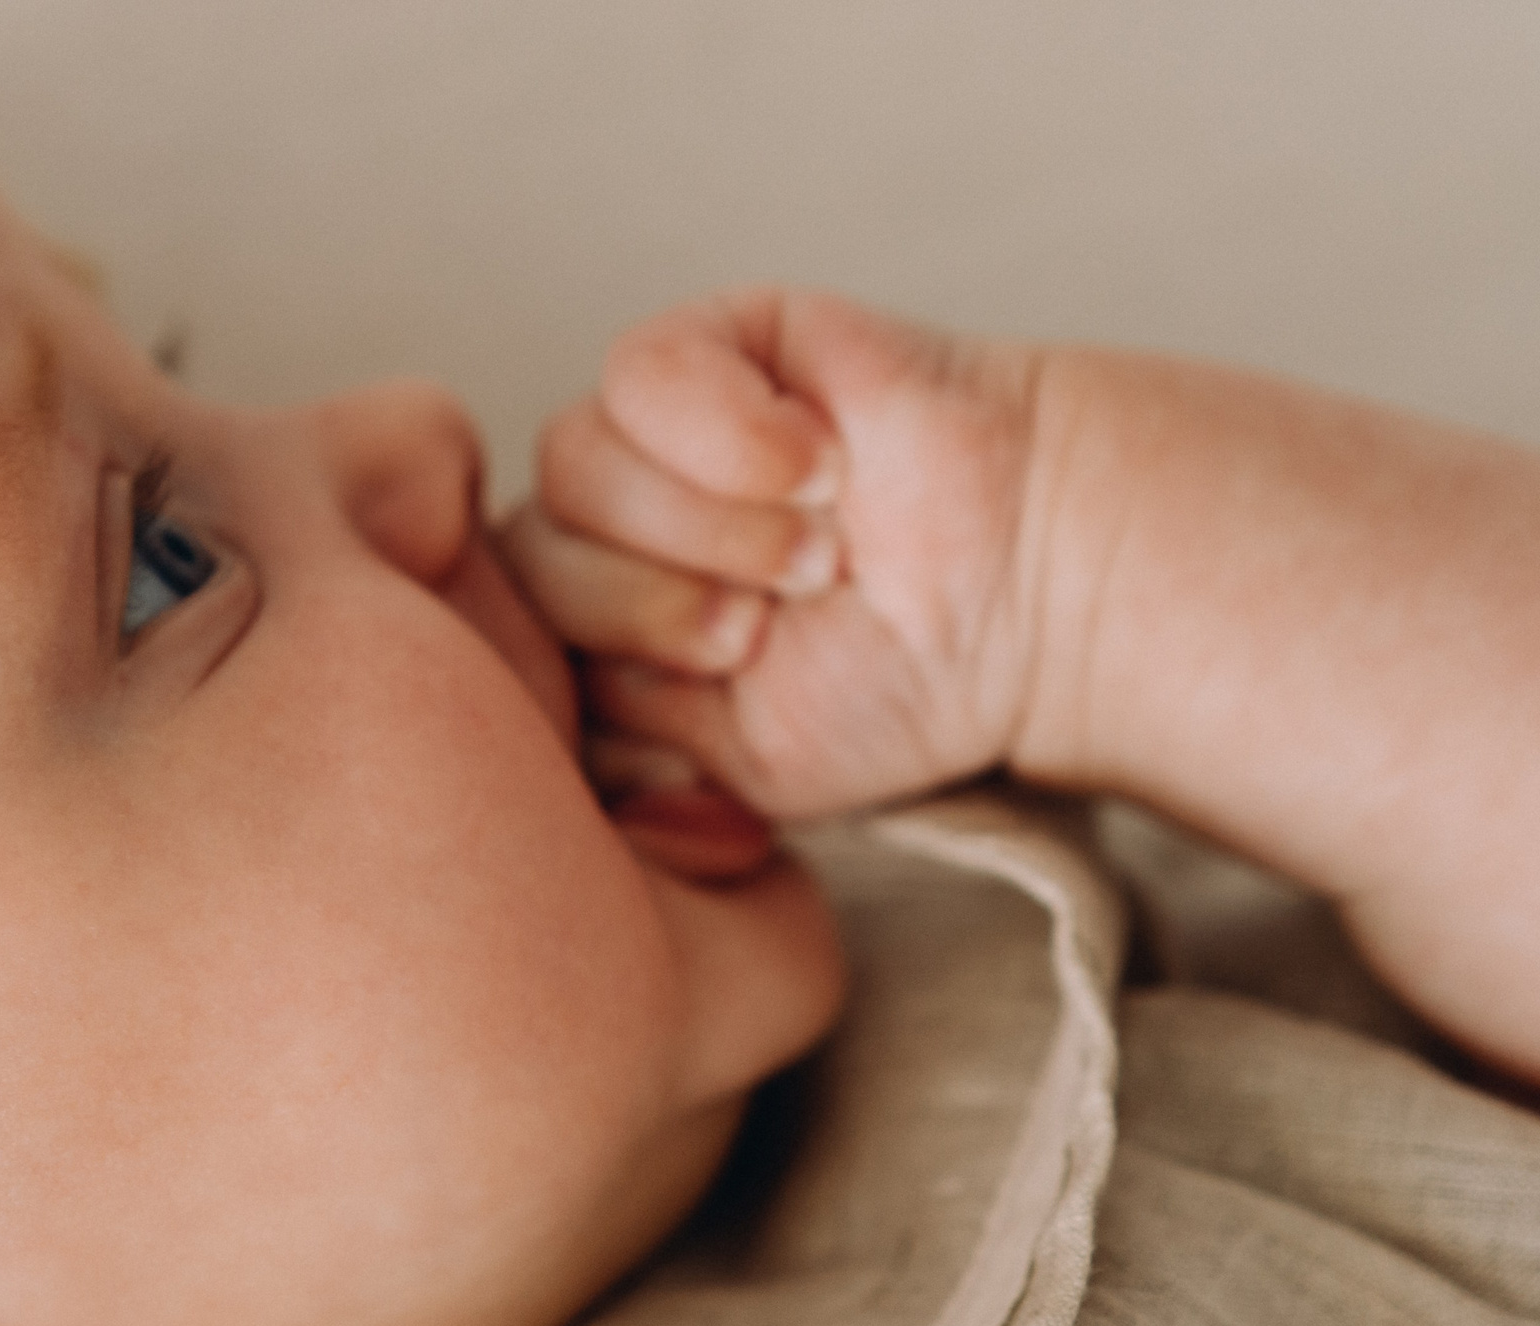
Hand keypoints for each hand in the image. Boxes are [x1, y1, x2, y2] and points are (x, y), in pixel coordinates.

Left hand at [503, 288, 1045, 821]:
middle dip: (647, 610)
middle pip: (528, 559)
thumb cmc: (901, 689)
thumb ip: (619, 757)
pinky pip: (642, 373)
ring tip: (815, 557)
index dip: (591, 678)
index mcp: (600, 628)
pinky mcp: (718, 339)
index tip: (711, 701)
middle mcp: (611, 524)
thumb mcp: (736, 772)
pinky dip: (724, 434)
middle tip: (759, 632)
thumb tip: (522, 753)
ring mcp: (657, 428)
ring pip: (574, 465)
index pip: (504, 647)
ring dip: (698, 529)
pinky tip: (818, 467)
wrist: (1034, 603)